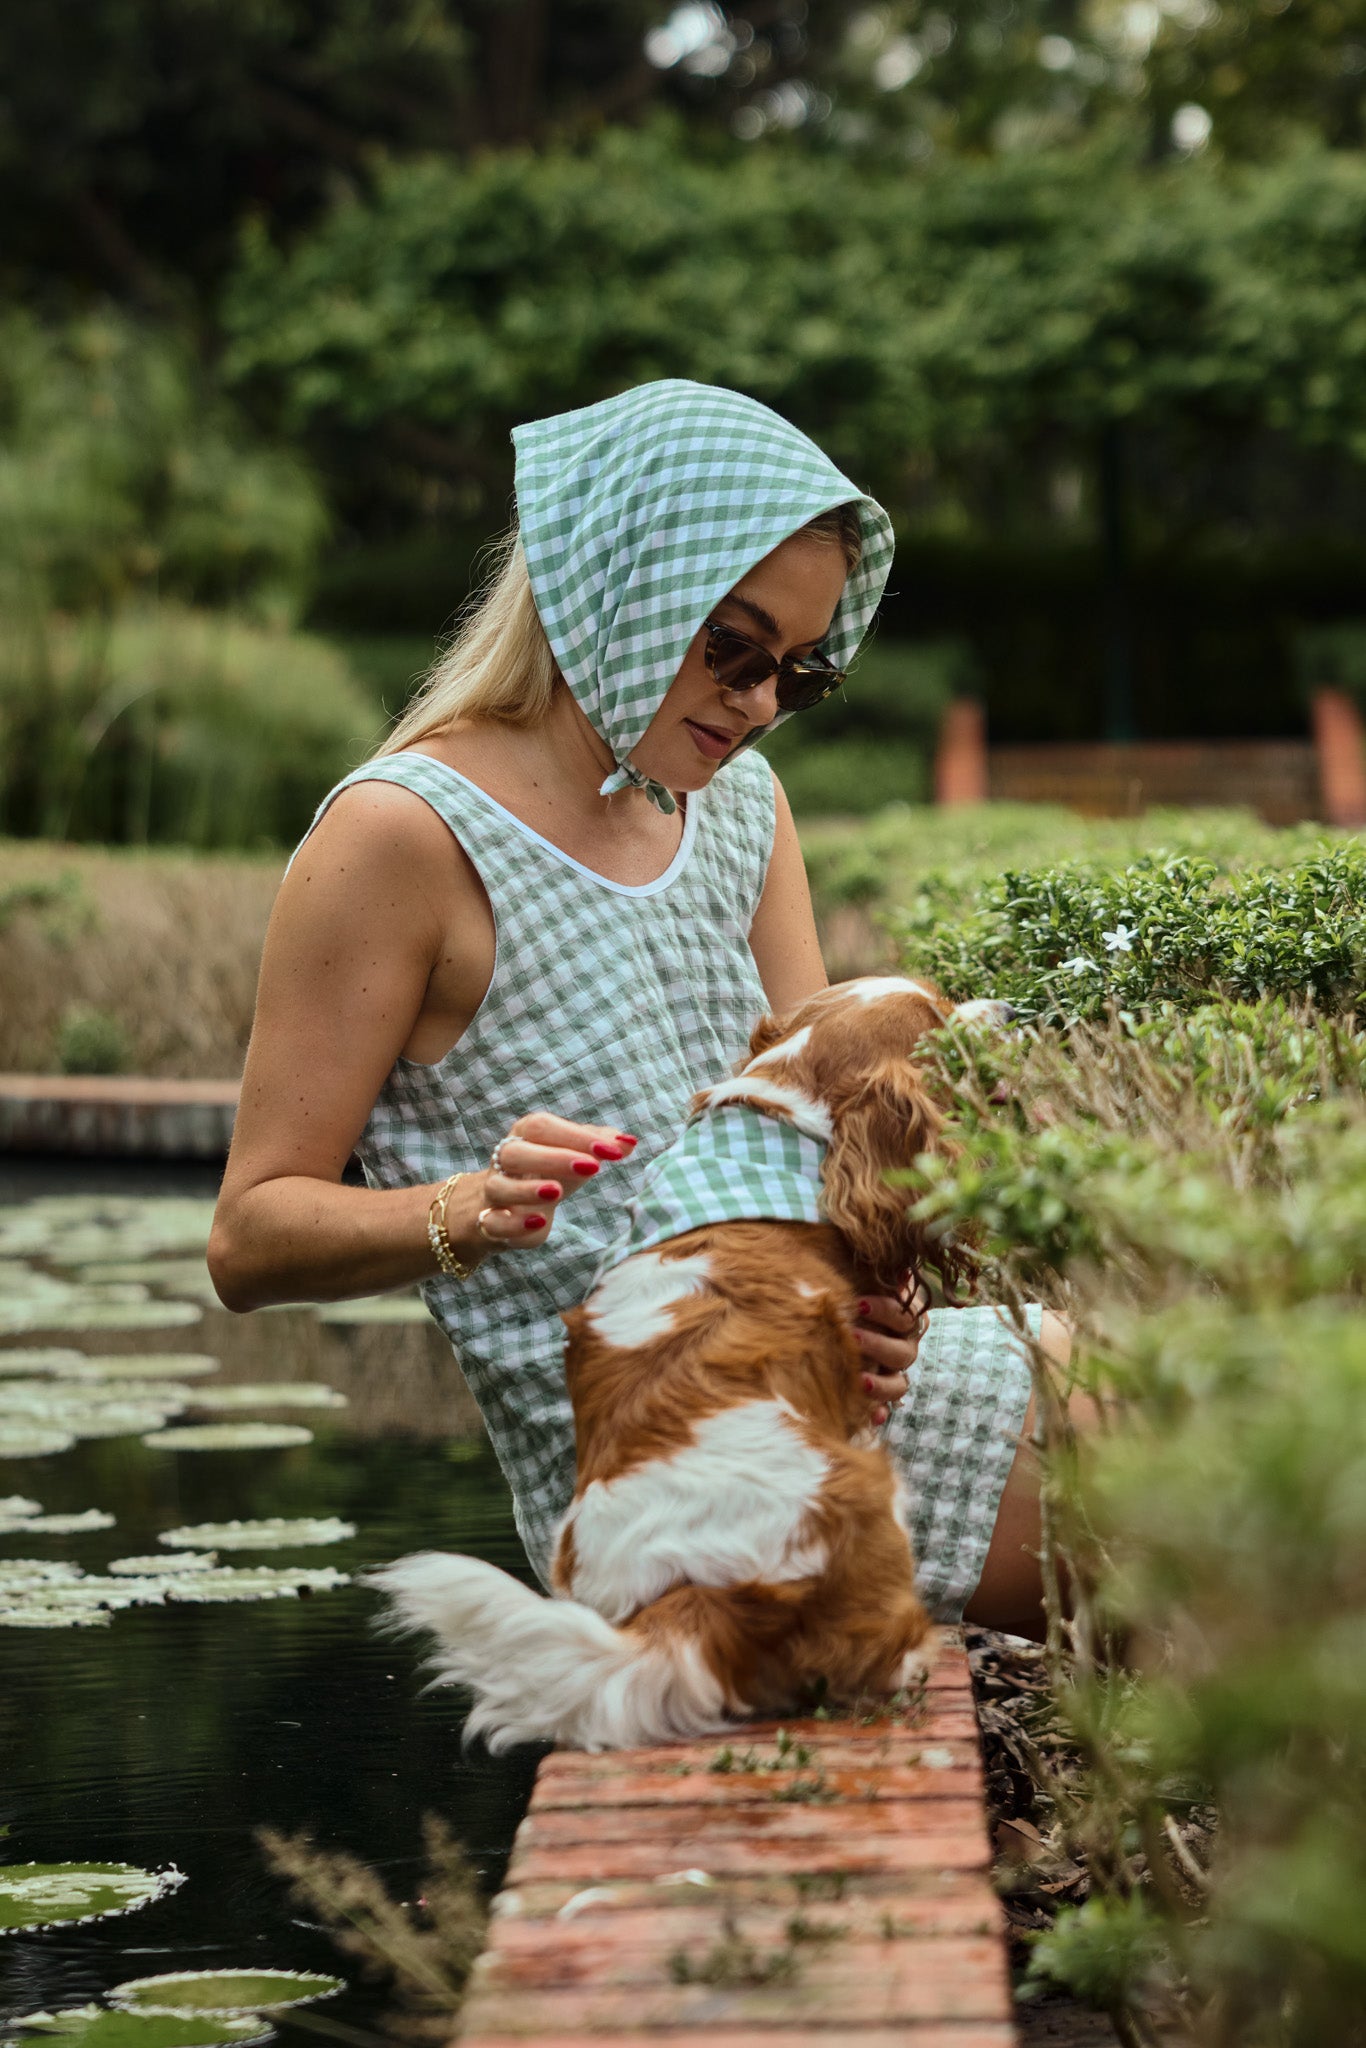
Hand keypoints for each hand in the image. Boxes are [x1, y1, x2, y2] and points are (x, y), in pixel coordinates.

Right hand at [463, 1112, 637, 1252]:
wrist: (502, 1206)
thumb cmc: (545, 1172)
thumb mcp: (573, 1155)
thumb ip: (600, 1145)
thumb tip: (629, 1141)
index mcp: (525, 1136)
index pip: (542, 1126)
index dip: (576, 1136)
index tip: (613, 1150)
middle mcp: (505, 1160)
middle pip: (516, 1152)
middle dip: (554, 1157)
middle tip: (592, 1167)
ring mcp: (495, 1192)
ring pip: (500, 1186)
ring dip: (527, 1189)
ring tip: (557, 1191)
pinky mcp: (491, 1223)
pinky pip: (493, 1222)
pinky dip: (514, 1223)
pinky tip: (539, 1222)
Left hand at [851, 1275, 929, 1426]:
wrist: (847, 1315)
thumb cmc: (857, 1291)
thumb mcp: (867, 1279)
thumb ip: (882, 1274)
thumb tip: (901, 1270)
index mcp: (905, 1318)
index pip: (904, 1315)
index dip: (885, 1310)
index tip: (858, 1305)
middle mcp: (905, 1346)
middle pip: (903, 1352)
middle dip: (878, 1345)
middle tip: (852, 1338)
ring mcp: (895, 1371)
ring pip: (899, 1384)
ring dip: (882, 1384)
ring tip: (860, 1383)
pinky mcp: (882, 1392)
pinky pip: (887, 1407)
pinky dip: (880, 1412)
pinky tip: (873, 1418)